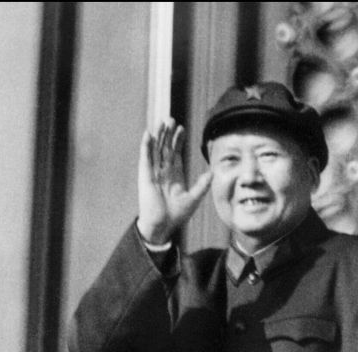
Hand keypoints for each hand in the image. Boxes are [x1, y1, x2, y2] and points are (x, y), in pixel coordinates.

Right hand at [136, 118, 212, 244]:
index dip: (178, 140)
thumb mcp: (194, 198)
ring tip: (162, 121)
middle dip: (168, 134)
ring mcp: (153, 173)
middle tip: (171, 119)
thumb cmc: (176, 215)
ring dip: (159, 135)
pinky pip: (146, 158)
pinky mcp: (145, 176)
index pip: (175, 153)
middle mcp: (163, 172)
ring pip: (156, 149)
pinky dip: (146, 146)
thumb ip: (202, 184)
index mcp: (174, 175)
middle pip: (165, 147)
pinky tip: (148, 134)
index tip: (182, 129)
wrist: (163, 226)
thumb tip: (213, 172)